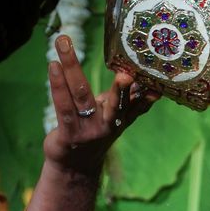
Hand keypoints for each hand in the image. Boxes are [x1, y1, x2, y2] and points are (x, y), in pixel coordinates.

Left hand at [44, 36, 158, 178]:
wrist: (75, 168)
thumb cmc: (95, 133)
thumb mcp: (115, 119)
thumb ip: (131, 102)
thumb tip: (151, 85)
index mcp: (121, 119)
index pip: (137, 105)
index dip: (146, 96)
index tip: (157, 85)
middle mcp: (108, 125)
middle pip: (115, 103)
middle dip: (120, 89)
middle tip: (125, 75)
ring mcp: (88, 130)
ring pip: (81, 94)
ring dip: (72, 67)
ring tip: (64, 42)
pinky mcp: (69, 134)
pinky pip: (63, 107)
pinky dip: (58, 84)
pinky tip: (53, 65)